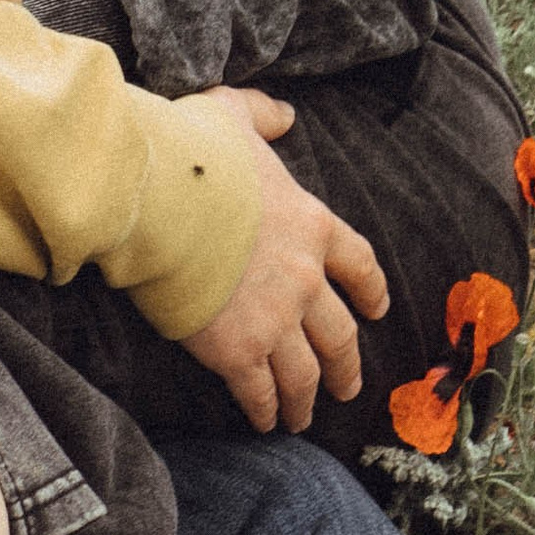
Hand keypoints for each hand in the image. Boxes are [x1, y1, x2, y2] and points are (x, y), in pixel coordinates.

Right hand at [179, 87, 388, 435]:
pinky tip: (263, 420)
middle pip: (340, 334)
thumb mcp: (233, 115)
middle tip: (347, 386)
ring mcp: (274, 319)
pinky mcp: (237, 351)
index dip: (370, 290)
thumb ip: (263, 116)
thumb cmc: (191, 153)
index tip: (378, 309)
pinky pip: (260, 392)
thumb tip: (285, 114)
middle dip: (347, 365)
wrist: (156, 197)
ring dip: (307, 399)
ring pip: (306, 373)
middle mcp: (304, 279)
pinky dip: (265, 410)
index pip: (357, 264)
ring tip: (302, 419)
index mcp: (310, 225)